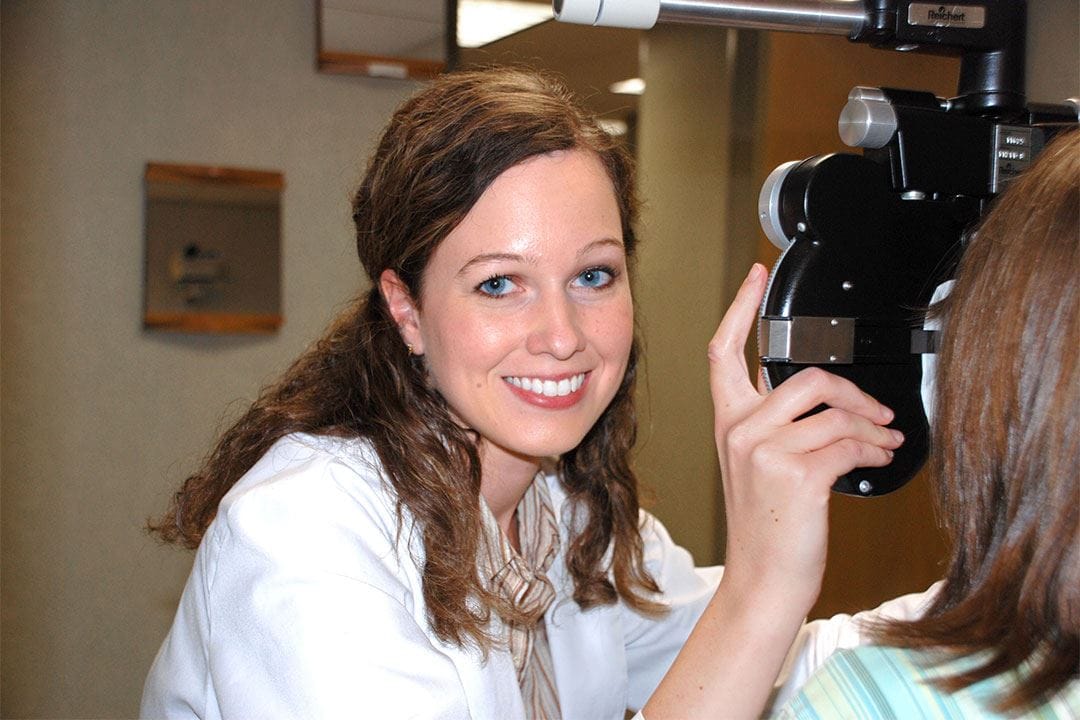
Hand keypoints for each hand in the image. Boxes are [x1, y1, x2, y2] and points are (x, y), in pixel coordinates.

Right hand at [709, 264, 902, 610]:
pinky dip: (874, 449)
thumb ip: (778, 428)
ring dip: (873, 427)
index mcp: (728, 423)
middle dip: (855, 392)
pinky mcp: (796, 473)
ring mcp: (765, 450)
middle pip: (806, 376)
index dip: (739, 308)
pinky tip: (880, 459)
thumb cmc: (767, 529)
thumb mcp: (758, 469)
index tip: (756, 275)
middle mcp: (740, 430)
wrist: (763, 580)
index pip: (724, 352)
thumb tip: (832, 404)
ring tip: (886, 443)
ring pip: (835, 410)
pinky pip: (849, 441)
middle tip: (877, 412)